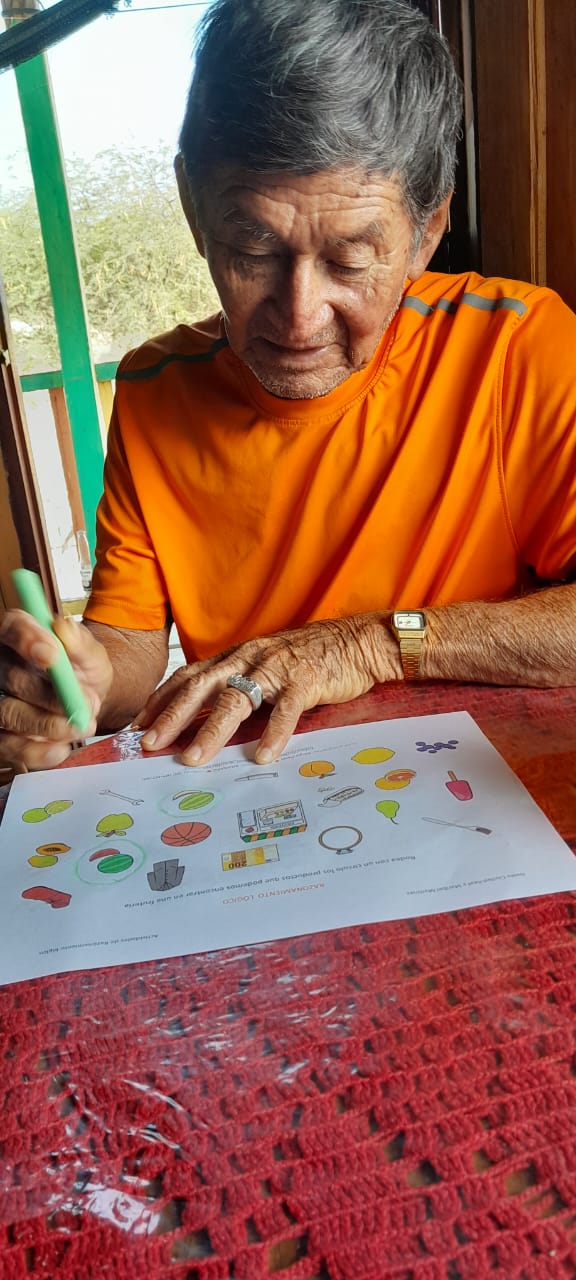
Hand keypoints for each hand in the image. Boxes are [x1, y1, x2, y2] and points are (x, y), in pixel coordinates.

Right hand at [0, 611, 112, 770]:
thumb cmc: (82, 670)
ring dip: (47, 725)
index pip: (11, 629)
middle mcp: (2, 665)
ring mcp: (0, 701)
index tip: (51, 655)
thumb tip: (64, 629)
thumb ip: (80, 643)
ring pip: (7, 713)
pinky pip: (9, 746)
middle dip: (50, 695)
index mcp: (20, 634)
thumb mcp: (91, 654)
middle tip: (86, 703)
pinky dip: (36, 751)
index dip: (26, 641)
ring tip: (81, 726)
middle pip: (11, 678)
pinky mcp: (3, 734)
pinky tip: (60, 748)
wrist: (87, 701)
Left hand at [137, 613, 401, 764]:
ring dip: (212, 730)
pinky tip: (262, 756)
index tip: (137, 726)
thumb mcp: (266, 667)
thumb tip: (206, 722)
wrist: (358, 642)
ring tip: (194, 758)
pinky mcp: (306, 680)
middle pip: (202, 687)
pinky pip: (286, 709)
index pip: (189, 677)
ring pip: (237, 698)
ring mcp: (277, 668)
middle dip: (172, 717)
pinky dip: (273, 733)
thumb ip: (239, 687)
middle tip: (150, 744)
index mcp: (237, 656)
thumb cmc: (310, 659)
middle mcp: (250, 658)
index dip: (161, 700)